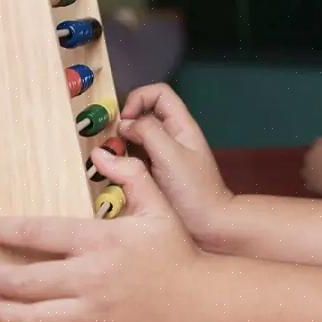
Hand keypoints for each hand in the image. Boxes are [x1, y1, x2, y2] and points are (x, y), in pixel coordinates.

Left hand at [0, 151, 207, 321]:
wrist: (203, 304)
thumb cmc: (178, 253)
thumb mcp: (159, 205)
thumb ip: (131, 174)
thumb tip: (103, 153)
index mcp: (99, 242)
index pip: (39, 234)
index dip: (5, 230)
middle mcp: (90, 279)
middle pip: (24, 280)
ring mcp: (92, 313)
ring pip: (32, 319)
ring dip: (3, 308)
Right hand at [119, 83, 231, 249]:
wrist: (210, 228)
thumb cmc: (194, 190)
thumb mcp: (170, 155)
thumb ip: (148, 132)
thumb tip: (125, 124)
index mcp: (181, 125)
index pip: (158, 93)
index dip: (139, 98)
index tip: (126, 120)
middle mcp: (171, 136)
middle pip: (144, 113)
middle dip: (125, 122)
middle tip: (113, 141)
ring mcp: (162, 155)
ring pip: (136, 136)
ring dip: (121, 142)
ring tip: (111, 157)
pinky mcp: (154, 173)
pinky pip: (134, 156)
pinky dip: (122, 158)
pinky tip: (115, 171)